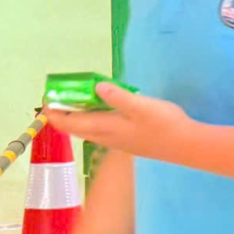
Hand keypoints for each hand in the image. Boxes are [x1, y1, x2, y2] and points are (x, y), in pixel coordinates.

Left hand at [49, 82, 190, 158]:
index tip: (47, 98)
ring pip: (88, 130)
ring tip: (79, 99)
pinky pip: (100, 130)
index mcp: (105, 127)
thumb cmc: (164, 124)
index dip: (54, 113)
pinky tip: (104, 109)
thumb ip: (117, 96)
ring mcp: (117, 141)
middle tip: (62, 94)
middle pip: (75, 128)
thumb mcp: (141, 106)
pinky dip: (93, 119)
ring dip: (79, 116)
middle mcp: (106, 137)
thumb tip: (95, 87)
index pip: (68, 123)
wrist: (187, 146)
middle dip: (64, 113)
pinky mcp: (128, 141)